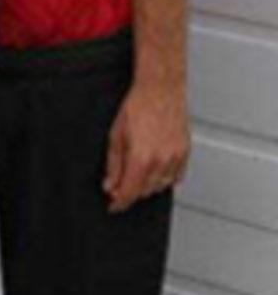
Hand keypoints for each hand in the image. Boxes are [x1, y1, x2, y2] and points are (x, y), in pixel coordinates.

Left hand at [103, 80, 190, 213]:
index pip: (129, 192)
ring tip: (136, 174)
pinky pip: (176, 176)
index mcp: (141, 158)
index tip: (114, 206)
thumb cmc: (138, 105)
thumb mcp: (116, 135)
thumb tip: (110, 184)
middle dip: (131, 191)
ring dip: (147, 185)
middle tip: (119, 185)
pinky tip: (156, 171)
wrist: (160, 88)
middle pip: (144, 191)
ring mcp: (175, 158)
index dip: (119, 202)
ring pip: (160, 186)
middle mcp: (161, 162)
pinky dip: (165, 178)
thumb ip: (113, 164)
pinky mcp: (185, 152)